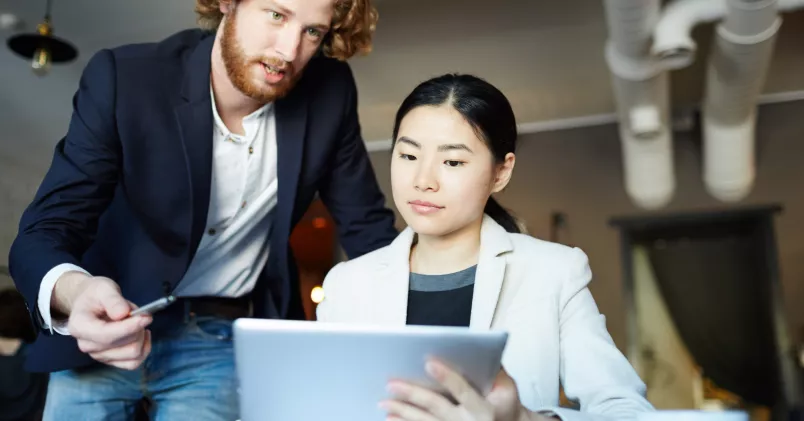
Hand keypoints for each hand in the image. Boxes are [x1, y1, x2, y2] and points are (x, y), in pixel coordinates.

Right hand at [53, 273, 152, 369]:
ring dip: (141, 337)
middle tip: (138, 313)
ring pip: (132, 355)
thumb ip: (113, 300)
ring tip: (137, 322)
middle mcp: (86, 345)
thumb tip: (123, 314)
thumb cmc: (96, 295)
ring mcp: (98, 355)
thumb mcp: (104, 288)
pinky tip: (142, 334)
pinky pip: (133, 363)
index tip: (146, 316)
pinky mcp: (110, 360)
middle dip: (137, 328)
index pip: (107, 335)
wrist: (89, 303)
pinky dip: (144, 349)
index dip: (130, 327)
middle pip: (124, 346)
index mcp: (80, 326)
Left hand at [380, 359, 533, 420]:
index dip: (447, 377)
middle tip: (392, 383)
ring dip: (402, 412)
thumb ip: (495, 370)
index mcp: (484, 410)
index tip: (429, 363)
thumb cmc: (505, 406)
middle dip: (412, 395)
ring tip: (384, 403)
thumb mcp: (508, 388)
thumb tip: (478, 348)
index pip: (462, 391)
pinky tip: (391, 418)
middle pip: (436, 407)